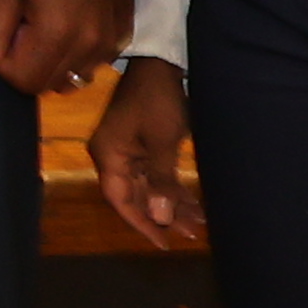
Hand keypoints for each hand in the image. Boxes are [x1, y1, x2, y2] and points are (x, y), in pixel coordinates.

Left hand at [0, 0, 137, 96]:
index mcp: (58, 34)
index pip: (26, 81)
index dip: (7, 65)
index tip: (6, 36)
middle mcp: (90, 46)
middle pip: (50, 84)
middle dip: (30, 65)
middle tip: (25, 28)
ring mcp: (111, 43)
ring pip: (74, 77)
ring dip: (54, 63)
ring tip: (48, 26)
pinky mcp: (124, 34)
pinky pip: (96, 63)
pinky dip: (78, 55)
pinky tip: (72, 25)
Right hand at [88, 58, 201, 249]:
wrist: (162, 63)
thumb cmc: (158, 100)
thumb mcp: (163, 142)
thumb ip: (161, 181)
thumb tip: (161, 218)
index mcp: (109, 156)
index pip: (121, 200)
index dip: (140, 224)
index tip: (163, 244)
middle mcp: (114, 156)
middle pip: (137, 196)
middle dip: (164, 216)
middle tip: (191, 235)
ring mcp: (128, 150)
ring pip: (149, 186)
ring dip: (172, 204)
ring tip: (198, 223)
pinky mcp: (143, 144)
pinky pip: (156, 173)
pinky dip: (173, 187)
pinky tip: (193, 202)